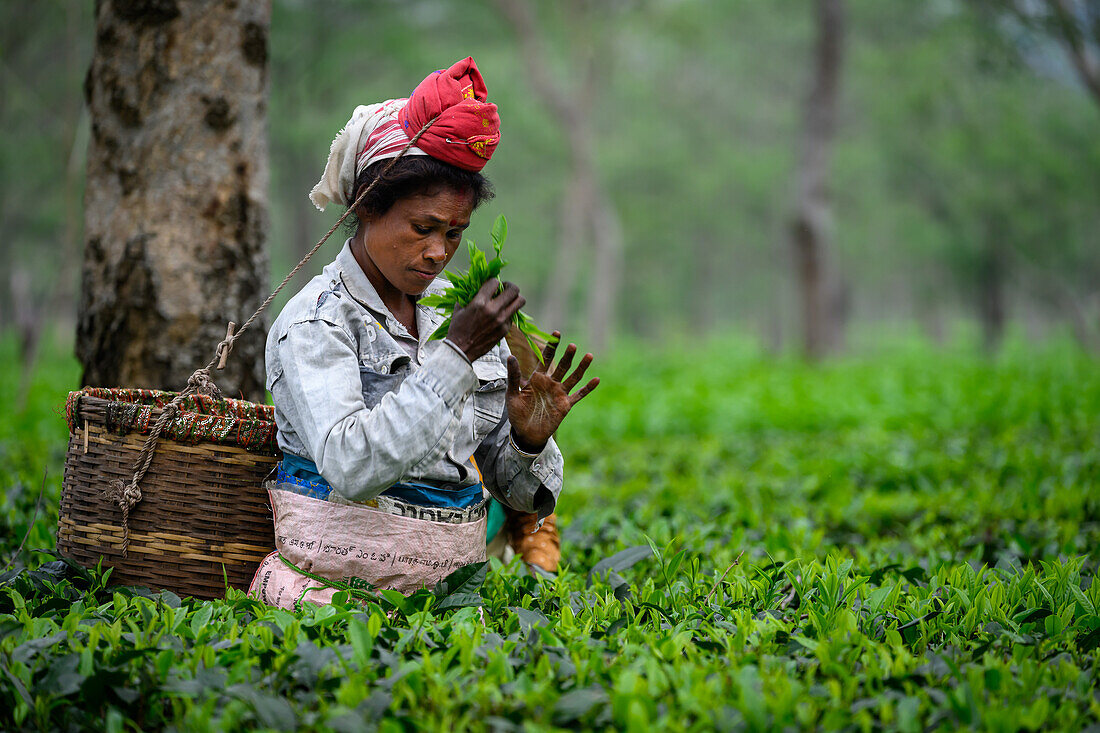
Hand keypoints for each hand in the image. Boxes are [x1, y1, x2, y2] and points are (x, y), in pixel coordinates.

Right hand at [447, 279, 524, 361]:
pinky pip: (513, 315)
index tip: (491, 285)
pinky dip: (508, 312)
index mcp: (480, 303)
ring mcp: (501, 321)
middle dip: (509, 286)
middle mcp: (493, 311)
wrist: (461, 350)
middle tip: (505, 289)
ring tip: (508, 300)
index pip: (495, 282)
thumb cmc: (458, 328)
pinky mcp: (505, 330)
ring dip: (514, 298)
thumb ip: (470, 294)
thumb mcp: (460, 307)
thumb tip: (477, 284)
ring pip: (520, 301)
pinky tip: (500, 315)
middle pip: (513, 290)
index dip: (493, 282)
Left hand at [506, 332, 598, 451]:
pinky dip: (588, 388)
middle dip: (568, 356)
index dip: (552, 347)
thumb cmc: (517, 413)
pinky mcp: (565, 405)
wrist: (525, 433)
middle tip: (572, 346)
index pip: (546, 359)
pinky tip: (596, 380)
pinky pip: (579, 395)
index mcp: (537, 378)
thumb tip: (510, 356)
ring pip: (573, 377)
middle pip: (562, 366)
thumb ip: (513, 376)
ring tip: (589, 356)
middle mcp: (551, 383)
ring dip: (581, 368)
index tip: (557, 333)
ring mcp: (559, 393)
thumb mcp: (512, 394)